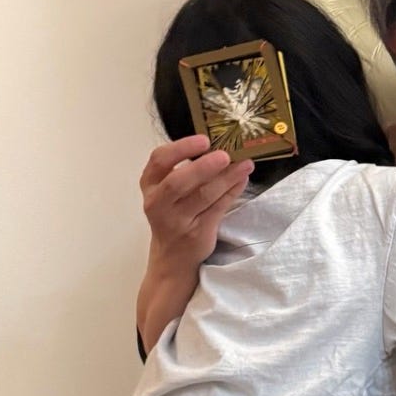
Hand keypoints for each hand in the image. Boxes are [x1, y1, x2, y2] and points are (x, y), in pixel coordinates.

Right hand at [140, 135, 251, 269]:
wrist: (172, 256)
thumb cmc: (174, 213)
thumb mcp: (170, 191)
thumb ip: (189, 170)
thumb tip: (223, 146)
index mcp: (150, 184)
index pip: (159, 161)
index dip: (181, 148)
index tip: (204, 140)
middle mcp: (158, 203)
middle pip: (177, 183)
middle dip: (202, 167)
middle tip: (224, 155)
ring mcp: (176, 221)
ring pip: (202, 196)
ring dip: (226, 178)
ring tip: (245, 164)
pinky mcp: (196, 233)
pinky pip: (217, 208)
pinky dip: (232, 192)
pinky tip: (242, 179)